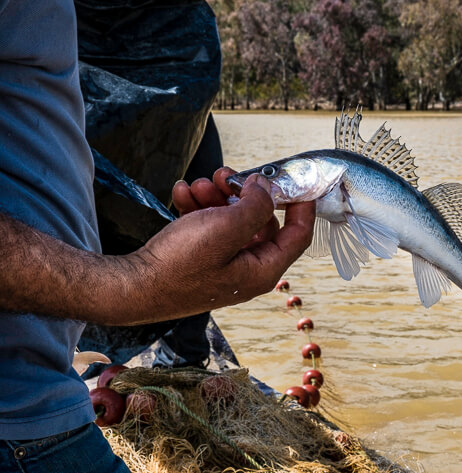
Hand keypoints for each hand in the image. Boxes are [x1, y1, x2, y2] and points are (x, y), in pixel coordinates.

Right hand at [125, 167, 315, 322]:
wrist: (132, 286)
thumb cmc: (179, 265)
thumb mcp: (226, 228)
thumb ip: (255, 206)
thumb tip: (267, 190)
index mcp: (263, 269)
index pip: (298, 235)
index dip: (302, 206)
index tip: (297, 180)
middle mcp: (247, 269)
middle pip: (261, 222)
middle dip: (243, 194)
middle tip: (226, 175)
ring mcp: (224, 265)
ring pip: (232, 220)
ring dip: (216, 197)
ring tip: (196, 184)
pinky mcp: (202, 260)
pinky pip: (209, 227)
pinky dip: (198, 208)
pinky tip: (182, 194)